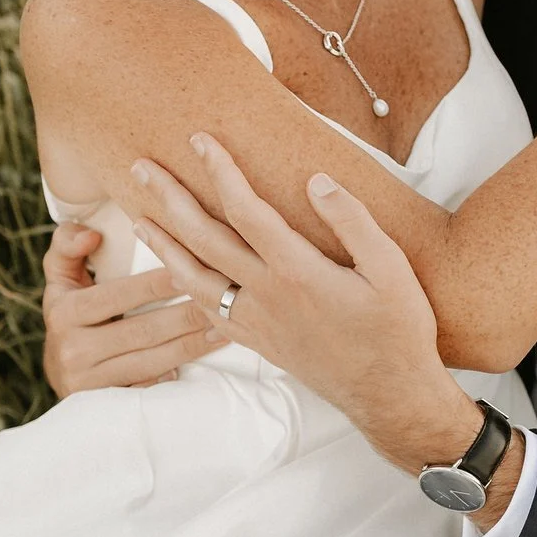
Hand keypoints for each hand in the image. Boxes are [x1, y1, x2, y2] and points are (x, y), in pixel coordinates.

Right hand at [40, 222, 221, 397]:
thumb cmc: (68, 311)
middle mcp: (72, 349)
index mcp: (63, 312)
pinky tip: (204, 361)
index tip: (189, 271)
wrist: (57, 369)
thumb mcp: (59, 276)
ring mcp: (88, 381)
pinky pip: (146, 390)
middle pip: (141, 331)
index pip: (117, 295)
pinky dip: (174, 376)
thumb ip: (67, 245)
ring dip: (191, 345)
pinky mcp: (104, 403)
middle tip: (220, 301)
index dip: (155, 284)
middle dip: (185, 317)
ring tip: (224, 328)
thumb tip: (91, 234)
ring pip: (150, 362)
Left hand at [126, 136, 481, 472]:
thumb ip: (352, 221)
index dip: (220, 170)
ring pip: (193, 278)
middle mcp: (268, 295)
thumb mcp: (391, 269)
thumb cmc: (398, 329)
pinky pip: (209, 312)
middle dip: (170, 198)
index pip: (245, 209)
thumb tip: (317, 180)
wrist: (390, 396)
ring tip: (138, 218)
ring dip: (163, 245)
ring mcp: (258, 322)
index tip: (201, 140)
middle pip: (204, 238)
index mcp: (298, 271)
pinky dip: (184, 289)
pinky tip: (174, 274)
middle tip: (141, 168)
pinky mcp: (258, 342)